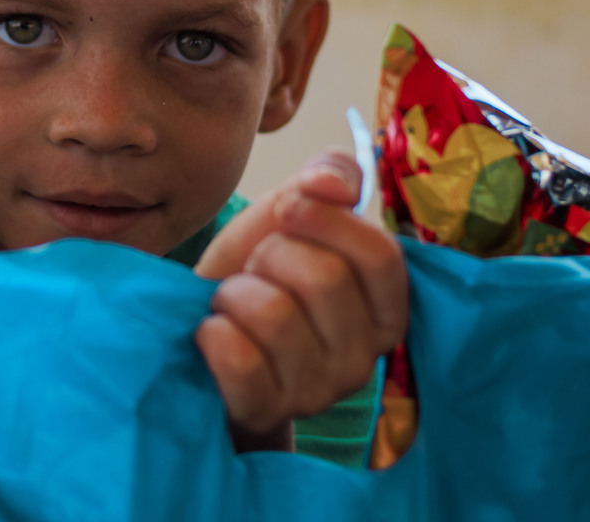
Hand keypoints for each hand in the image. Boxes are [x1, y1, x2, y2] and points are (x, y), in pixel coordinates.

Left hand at [193, 151, 407, 451]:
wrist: (205, 328)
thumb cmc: (259, 270)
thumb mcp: (293, 211)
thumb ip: (327, 178)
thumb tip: (332, 184)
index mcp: (384, 306)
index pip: (382, 256)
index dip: (329, 220)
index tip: (288, 209)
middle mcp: (363, 356)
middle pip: (323, 278)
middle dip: (270, 255)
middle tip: (254, 269)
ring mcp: (318, 391)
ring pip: (274, 315)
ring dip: (235, 292)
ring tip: (232, 301)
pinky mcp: (266, 410)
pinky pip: (237, 358)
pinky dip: (213, 331)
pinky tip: (214, 331)